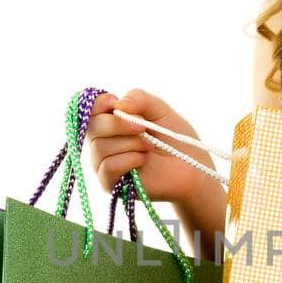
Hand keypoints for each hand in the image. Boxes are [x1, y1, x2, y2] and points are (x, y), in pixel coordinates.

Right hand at [85, 88, 216, 206]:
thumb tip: (118, 104)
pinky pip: (108, 167)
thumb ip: (140, 99)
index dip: (99, 103)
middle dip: (119, 124)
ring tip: (150, 146)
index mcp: (110, 122)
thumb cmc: (174, 139)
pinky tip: (144, 159)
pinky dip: (129, 159)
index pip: (91, 109)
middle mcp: (102, 141)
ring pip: (101, 147)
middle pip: (93, 127)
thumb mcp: (160, 110)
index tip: (115, 102)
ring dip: (130, 143)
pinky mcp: (110, 183)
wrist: (190, 168)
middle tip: (143, 126)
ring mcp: (104, 163)